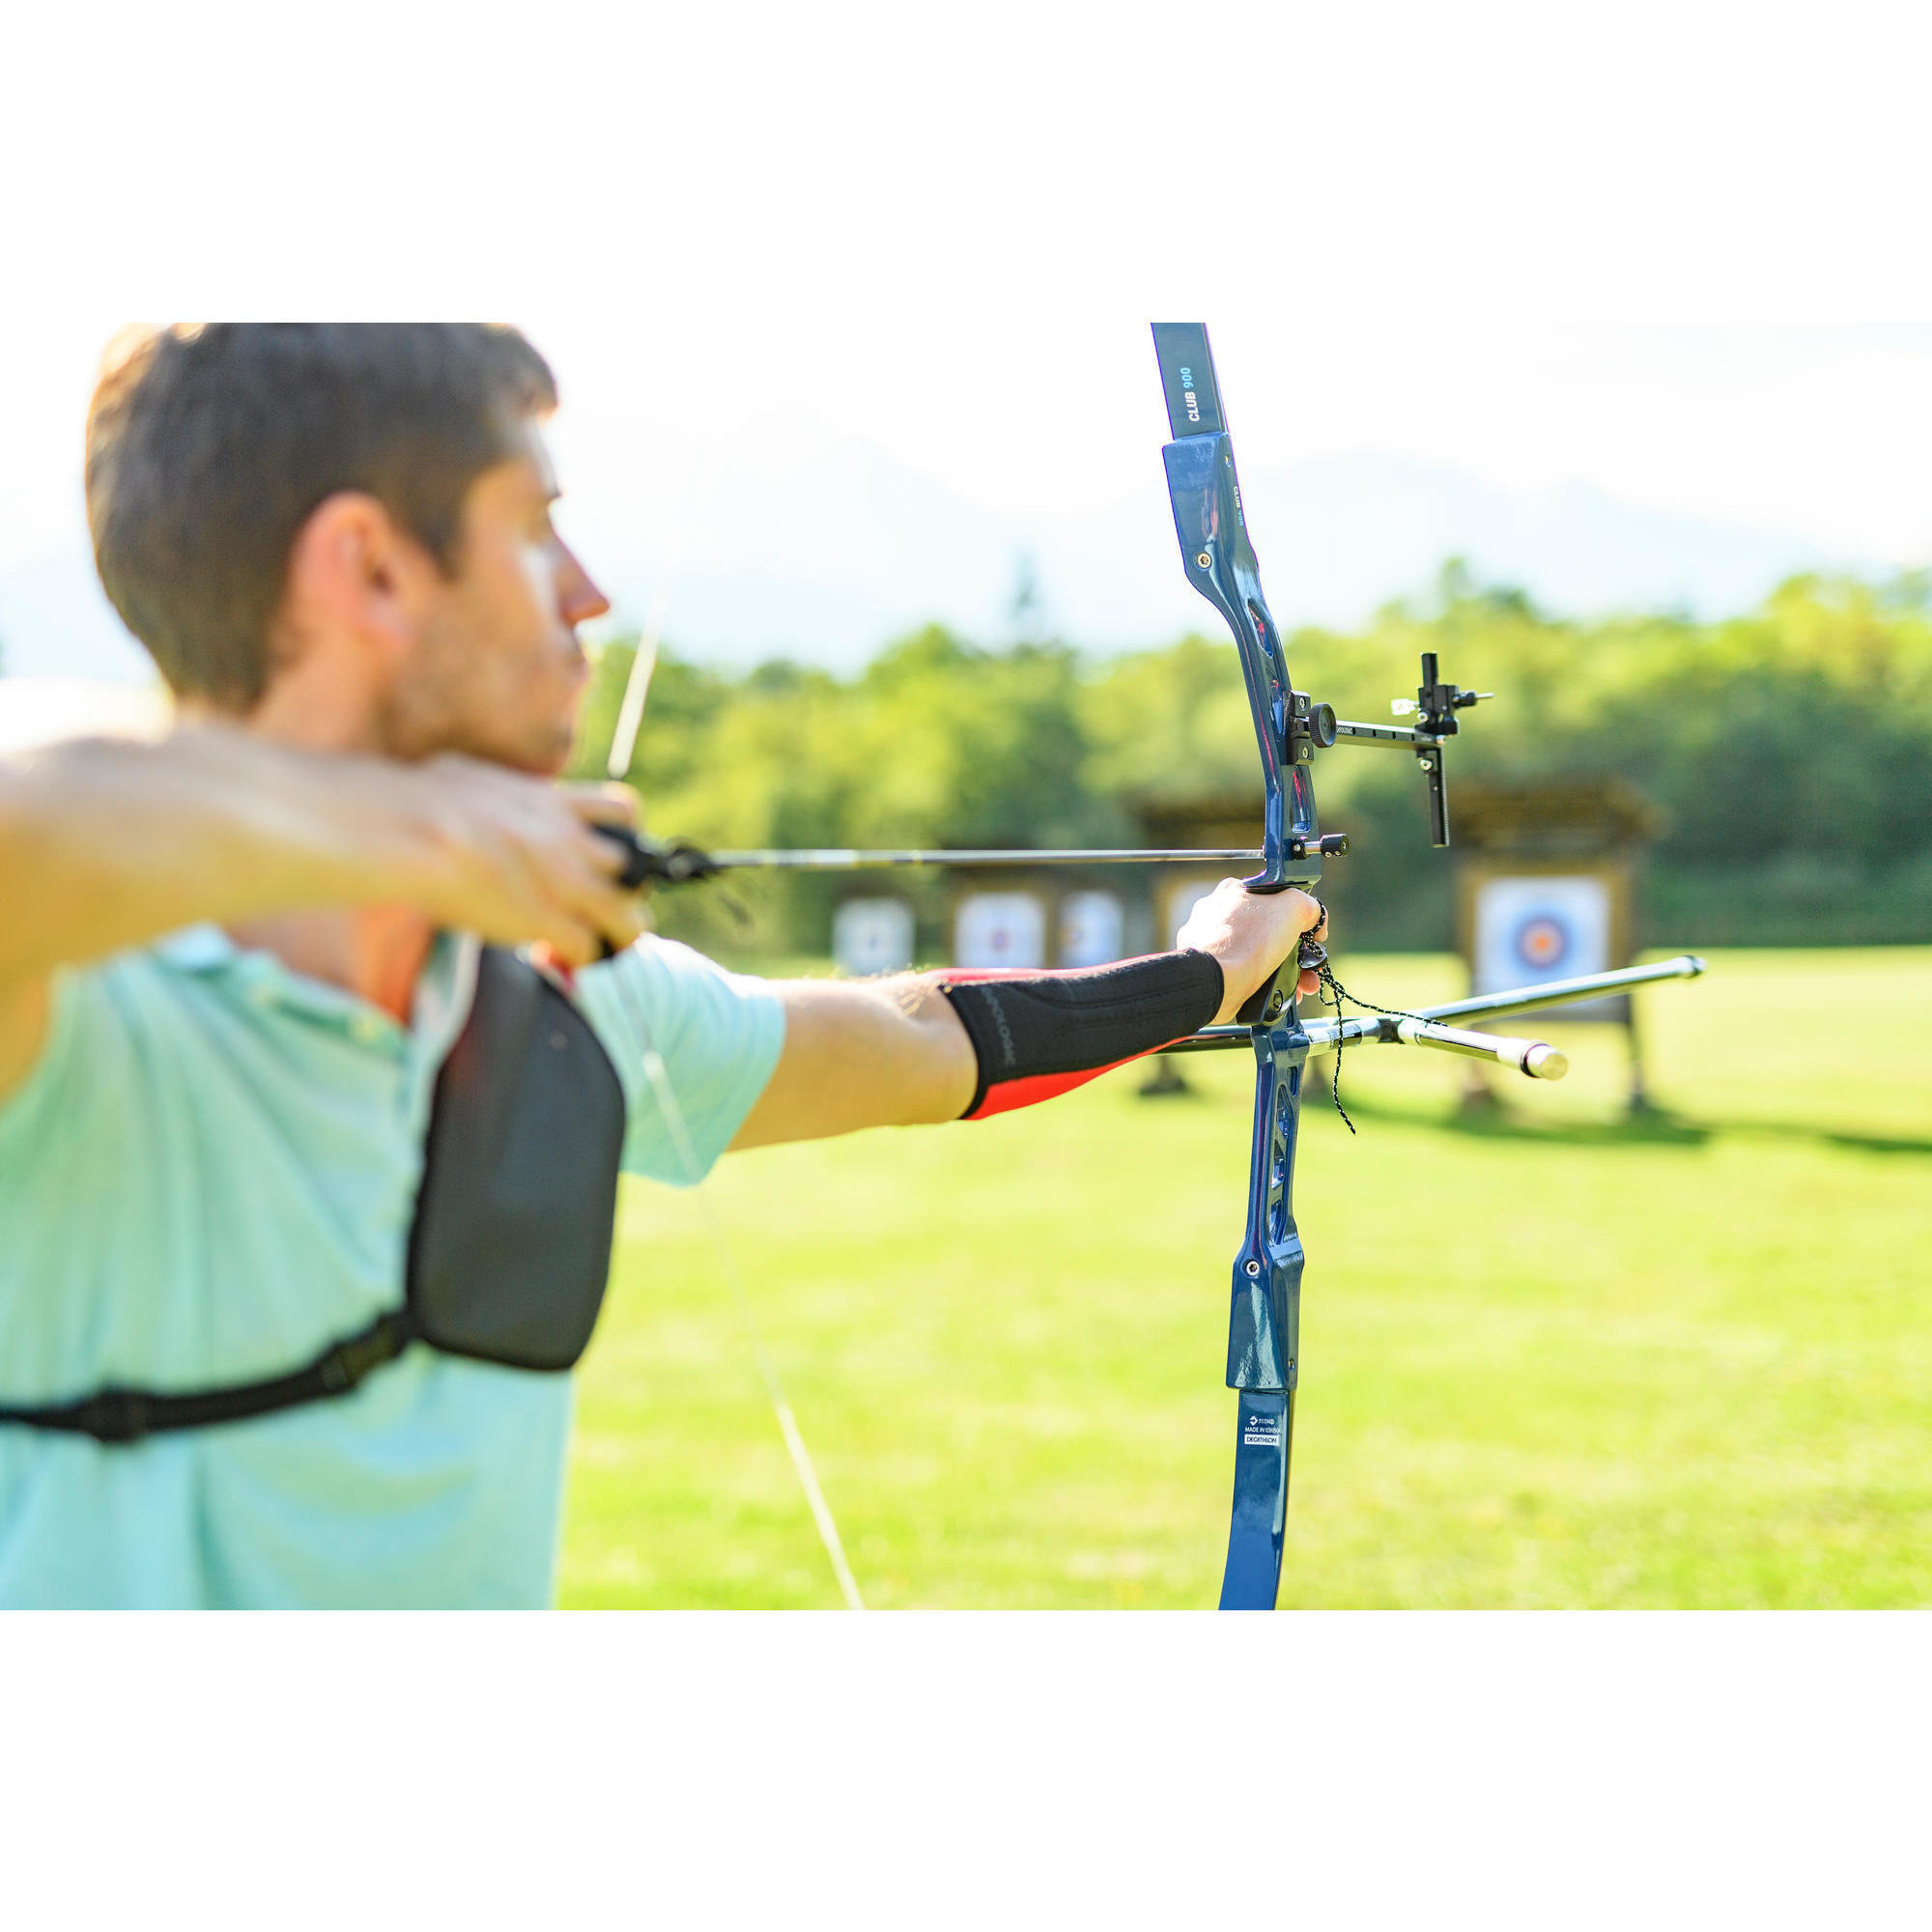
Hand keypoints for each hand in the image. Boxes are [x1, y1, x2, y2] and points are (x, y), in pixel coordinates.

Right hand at [390, 758, 646, 966]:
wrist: (409, 827)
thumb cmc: (420, 798)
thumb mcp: (473, 776)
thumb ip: (493, 789)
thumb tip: (475, 788)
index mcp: (552, 802)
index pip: (622, 811)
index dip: (626, 838)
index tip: (608, 855)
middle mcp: (569, 840)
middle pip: (638, 869)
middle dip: (630, 890)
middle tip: (607, 906)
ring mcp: (563, 882)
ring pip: (628, 919)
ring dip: (619, 936)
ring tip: (603, 945)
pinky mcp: (545, 919)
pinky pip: (585, 948)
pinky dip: (579, 958)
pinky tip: (561, 958)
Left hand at [1176, 878, 1326, 1024]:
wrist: (1215, 983)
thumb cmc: (1249, 941)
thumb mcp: (1293, 907)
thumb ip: (1308, 906)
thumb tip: (1315, 922)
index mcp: (1234, 891)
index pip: (1273, 898)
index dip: (1297, 916)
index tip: (1310, 936)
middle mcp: (1218, 915)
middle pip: (1269, 930)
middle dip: (1297, 952)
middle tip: (1311, 968)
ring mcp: (1213, 944)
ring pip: (1259, 955)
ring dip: (1287, 971)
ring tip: (1304, 988)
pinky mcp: (1211, 970)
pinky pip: (1245, 975)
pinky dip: (1266, 984)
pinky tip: (1281, 994)